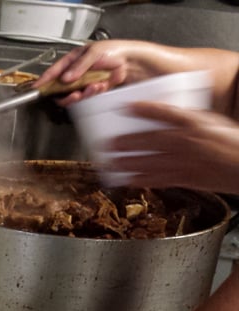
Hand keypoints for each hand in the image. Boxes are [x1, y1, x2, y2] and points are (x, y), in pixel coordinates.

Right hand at [35, 40, 134, 105]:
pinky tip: (100, 86)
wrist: (130, 60)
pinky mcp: (91, 90)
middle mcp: (74, 73)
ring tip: (92, 88)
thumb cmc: (113, 51)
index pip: (53, 71)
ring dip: (82, 94)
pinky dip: (92, 93)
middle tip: (74, 94)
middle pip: (60, 89)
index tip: (37, 88)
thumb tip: (65, 78)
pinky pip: (85, 97)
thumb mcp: (93, 54)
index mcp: (72, 60)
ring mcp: (82, 82)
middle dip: (66, 94)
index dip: (44, 80)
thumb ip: (78, 67)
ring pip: (72, 95)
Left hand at [105, 102, 238, 193]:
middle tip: (108, 142)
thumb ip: (188, 118)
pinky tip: (127, 179)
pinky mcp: (184, 179)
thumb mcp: (211, 122)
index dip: (143, 109)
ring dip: (126, 163)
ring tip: (110, 162)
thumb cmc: (230, 141)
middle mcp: (187, 141)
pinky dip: (140, 180)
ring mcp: (184, 162)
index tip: (125, 106)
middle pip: (149, 139)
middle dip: (126, 141)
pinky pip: (157, 180)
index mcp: (195, 123)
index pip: (165, 112)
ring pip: (148, 162)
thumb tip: (165, 113)